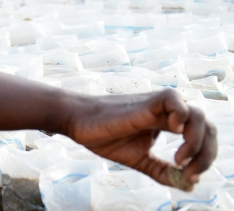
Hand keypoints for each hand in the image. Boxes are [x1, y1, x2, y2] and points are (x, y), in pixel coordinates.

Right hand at [65, 89, 216, 190]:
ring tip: (180, 159)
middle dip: (206, 154)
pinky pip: (175, 99)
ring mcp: (158, 106)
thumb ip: (162, 171)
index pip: (203, 136)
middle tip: (189, 172)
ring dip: (197, 141)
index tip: (189, 177)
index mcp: (168, 123)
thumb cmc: (103, 137)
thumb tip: (188, 185)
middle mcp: (168, 113)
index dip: (204, 158)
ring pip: (198, 114)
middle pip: (207, 127)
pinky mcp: (146, 101)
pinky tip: (173, 132)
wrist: (78, 123)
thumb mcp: (139, 160)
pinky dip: (181, 116)